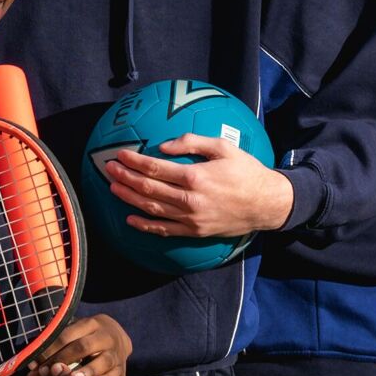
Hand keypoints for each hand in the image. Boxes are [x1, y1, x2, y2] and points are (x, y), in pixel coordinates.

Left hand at [26, 313, 131, 375]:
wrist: (119, 339)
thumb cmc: (86, 338)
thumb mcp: (73, 334)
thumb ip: (52, 349)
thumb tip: (31, 371)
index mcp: (90, 324)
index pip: (67, 334)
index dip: (50, 349)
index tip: (36, 363)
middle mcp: (104, 336)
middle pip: (83, 346)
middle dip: (63, 360)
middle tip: (47, 373)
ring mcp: (115, 353)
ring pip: (103, 361)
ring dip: (87, 371)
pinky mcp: (122, 369)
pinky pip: (114, 375)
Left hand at [106, 135, 293, 237]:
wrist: (266, 204)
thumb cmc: (246, 171)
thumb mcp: (224, 147)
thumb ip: (192, 143)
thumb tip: (162, 147)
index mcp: (196, 176)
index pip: (155, 168)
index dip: (134, 161)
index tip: (120, 154)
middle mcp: (190, 199)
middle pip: (148, 188)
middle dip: (125, 178)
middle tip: (109, 169)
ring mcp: (191, 219)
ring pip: (151, 209)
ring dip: (129, 198)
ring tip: (113, 188)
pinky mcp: (195, 231)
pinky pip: (164, 230)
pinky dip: (145, 226)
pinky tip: (130, 218)